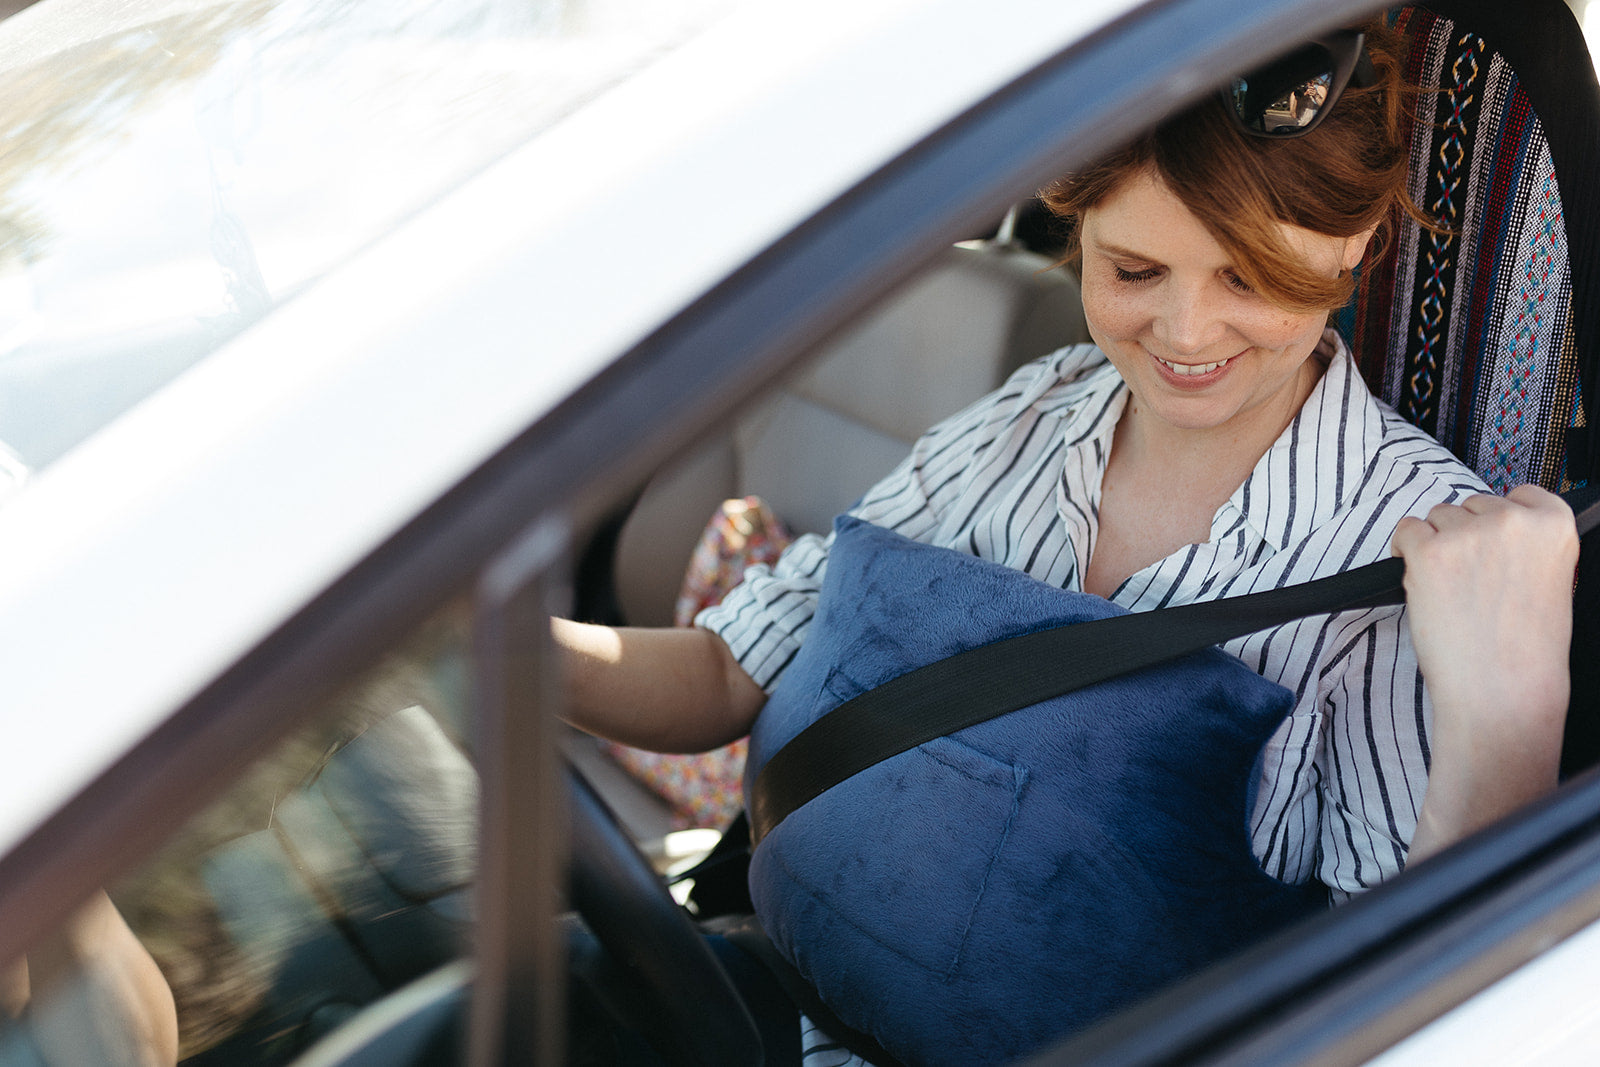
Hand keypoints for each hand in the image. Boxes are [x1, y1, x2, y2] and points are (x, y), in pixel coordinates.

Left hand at [1392, 485, 1577, 858]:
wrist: (1502, 692)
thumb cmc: (1526, 650)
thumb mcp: (1552, 581)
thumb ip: (1528, 546)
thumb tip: (1496, 529)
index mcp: (1554, 524)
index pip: (1521, 493)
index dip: (1500, 521)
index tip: (1495, 546)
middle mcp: (1512, 520)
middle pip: (1472, 504)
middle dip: (1466, 536)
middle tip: (1471, 582)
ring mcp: (1467, 534)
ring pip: (1437, 516)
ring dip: (1436, 545)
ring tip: (1453, 591)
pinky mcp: (1428, 552)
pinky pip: (1404, 530)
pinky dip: (1406, 553)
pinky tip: (1424, 583)